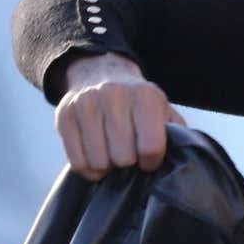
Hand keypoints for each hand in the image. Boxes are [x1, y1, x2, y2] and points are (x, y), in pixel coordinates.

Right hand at [55, 53, 185, 180]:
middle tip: (130, 155)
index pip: (150, 147)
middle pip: (123, 158)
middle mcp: (114, 95)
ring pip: (98, 163)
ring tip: (113, 155)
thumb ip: (175, 133)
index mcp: (145, 95)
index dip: (151, 162)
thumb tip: (179, 159)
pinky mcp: (64, 116)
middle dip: (129, 164)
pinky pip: (77, 163)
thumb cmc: (138, 102)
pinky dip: (89, 170)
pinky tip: (97, 158)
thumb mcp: (163, 110)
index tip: (149, 159)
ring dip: (108, 168)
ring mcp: (86, 104)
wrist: (101, 74)